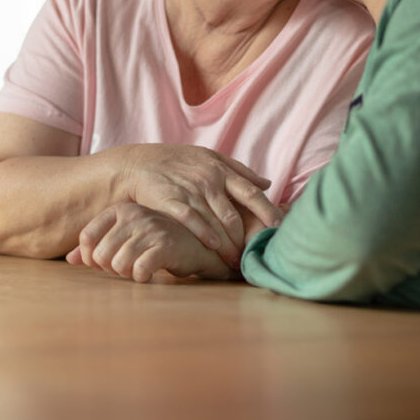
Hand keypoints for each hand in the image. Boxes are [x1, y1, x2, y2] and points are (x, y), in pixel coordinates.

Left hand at [67, 202, 236, 282]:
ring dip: (127, 275)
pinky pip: (139, 270)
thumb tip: (70, 259)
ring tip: (140, 269)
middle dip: (111, 269)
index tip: (106, 264)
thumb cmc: (157, 242)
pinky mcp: (165, 245)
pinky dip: (142, 278)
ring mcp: (150, 228)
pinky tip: (150, 274)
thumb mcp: (126, 239)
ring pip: (118, 264)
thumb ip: (97, 246)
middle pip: (101, 255)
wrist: (198, 245)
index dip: (92, 258)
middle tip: (128, 268)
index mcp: (120, 210)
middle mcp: (134, 215)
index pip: (87, 238)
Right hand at [123, 144, 282, 267]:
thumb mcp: (211, 158)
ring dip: (228, 244)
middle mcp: (210, 181)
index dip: (267, 211)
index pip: (251, 193)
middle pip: (234, 214)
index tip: (279, 228)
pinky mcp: (172, 200)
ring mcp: (191, 191)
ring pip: (216, 221)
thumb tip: (267, 183)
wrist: (139, 164)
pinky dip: (203, 233)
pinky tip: (213, 247)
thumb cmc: (180, 162)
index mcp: (223, 171)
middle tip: (255, 255)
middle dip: (246, 238)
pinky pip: (191, 219)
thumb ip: (240, 171)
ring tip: (237, 261)